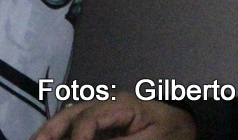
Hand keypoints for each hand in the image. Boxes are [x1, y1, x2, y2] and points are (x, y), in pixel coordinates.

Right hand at [34, 98, 194, 139]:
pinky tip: (53, 138)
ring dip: (52, 130)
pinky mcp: (102, 120)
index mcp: (121, 104)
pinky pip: (77, 123)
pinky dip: (63, 132)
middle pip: (72, 111)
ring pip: (70, 115)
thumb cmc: (172, 131)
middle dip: (52, 128)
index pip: (91, 117)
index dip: (79, 135)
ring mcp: (102, 109)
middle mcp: (106, 102)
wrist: (185, 122)